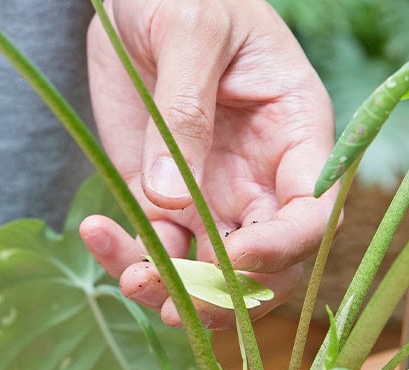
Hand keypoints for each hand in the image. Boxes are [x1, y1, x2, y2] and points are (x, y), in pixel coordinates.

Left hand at [81, 0, 335, 327]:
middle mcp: (260, 179)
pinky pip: (152, 247)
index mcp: (295, 136)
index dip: (283, 247)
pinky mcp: (161, 199)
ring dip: (172, 290)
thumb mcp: (193, 32)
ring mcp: (210, 195)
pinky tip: (96, 231)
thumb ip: (186, 110)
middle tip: (175, 299)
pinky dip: (125, 256)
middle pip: (263, 263)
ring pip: (205, 271)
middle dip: (224, 293)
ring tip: (133, 278)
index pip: (312, 213)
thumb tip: (170, 198)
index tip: (237, 256)